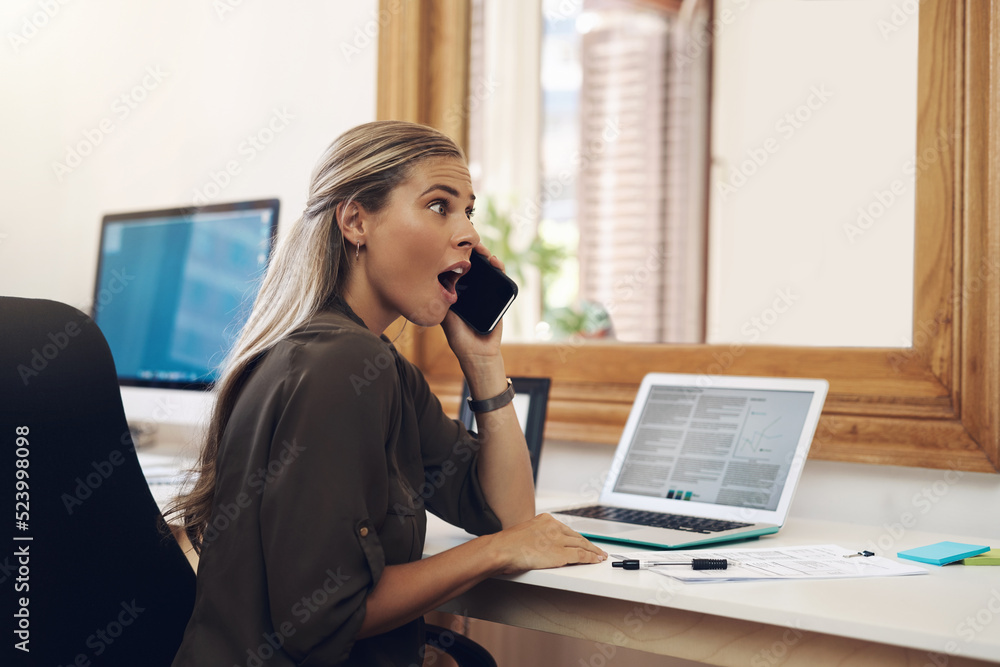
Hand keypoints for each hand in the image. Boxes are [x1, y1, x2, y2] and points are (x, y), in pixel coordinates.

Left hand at [440, 244, 505, 363]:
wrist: (478, 354)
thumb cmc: (460, 339)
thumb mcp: (446, 318)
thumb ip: (441, 302)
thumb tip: (431, 281)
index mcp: (458, 293)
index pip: (458, 269)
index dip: (457, 257)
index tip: (454, 246)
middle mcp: (471, 290)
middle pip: (474, 266)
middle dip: (474, 253)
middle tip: (472, 245)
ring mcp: (486, 293)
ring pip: (487, 270)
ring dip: (487, 257)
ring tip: (484, 252)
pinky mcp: (499, 297)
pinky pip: (501, 280)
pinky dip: (499, 269)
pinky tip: (495, 263)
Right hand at [484, 514, 607, 574]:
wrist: (501, 549)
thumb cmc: (507, 545)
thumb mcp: (524, 533)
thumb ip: (536, 536)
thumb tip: (540, 545)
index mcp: (545, 520)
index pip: (566, 530)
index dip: (577, 538)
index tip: (583, 542)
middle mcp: (554, 527)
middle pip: (577, 537)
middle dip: (589, 544)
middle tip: (597, 550)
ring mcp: (558, 540)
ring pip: (582, 545)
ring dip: (593, 551)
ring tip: (600, 556)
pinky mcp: (560, 554)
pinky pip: (581, 556)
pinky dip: (591, 558)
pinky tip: (596, 560)